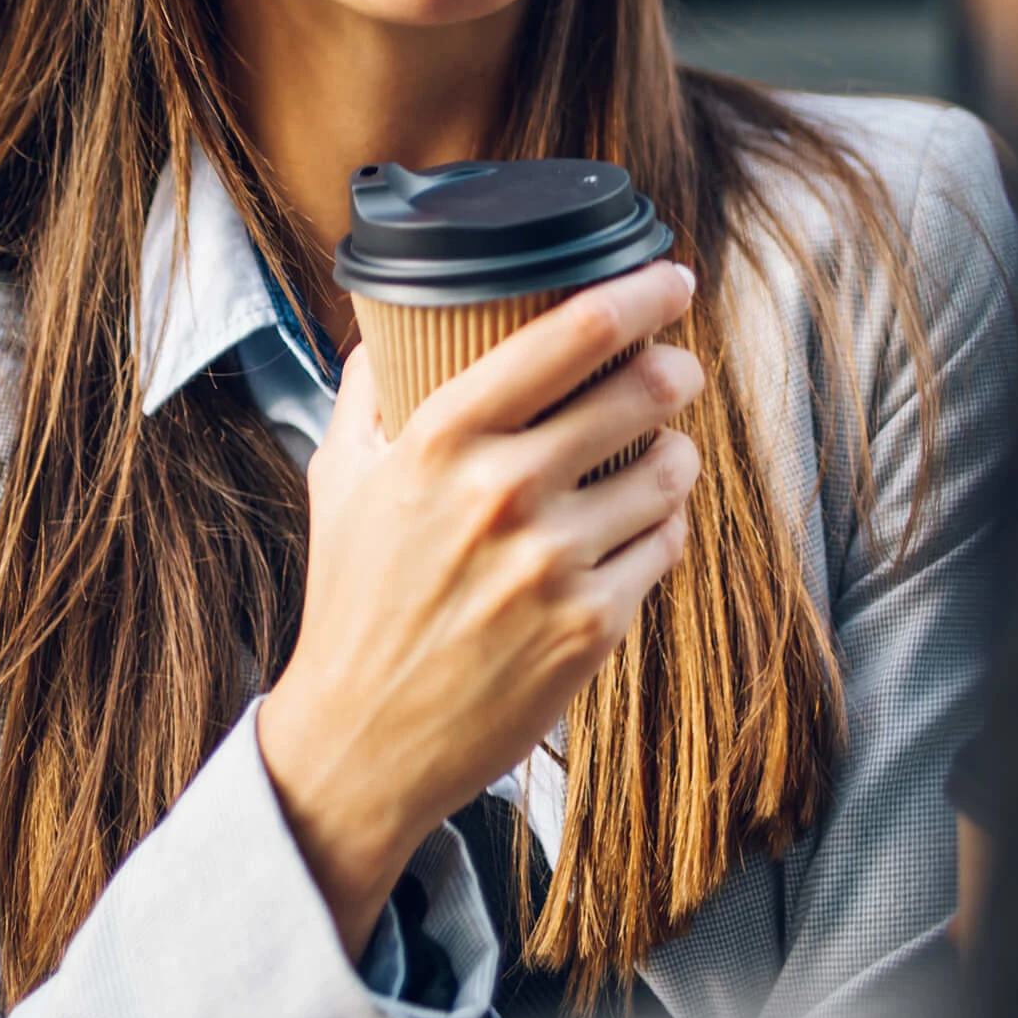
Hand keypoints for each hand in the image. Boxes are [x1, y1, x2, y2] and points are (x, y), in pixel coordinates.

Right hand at [257, 261, 701, 958]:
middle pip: (644, 390)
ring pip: (671, 469)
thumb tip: (394, 317)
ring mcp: (553, 563)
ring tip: (654, 458)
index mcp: (440, 438)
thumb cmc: (355, 597)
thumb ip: (370, 387)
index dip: (641, 293)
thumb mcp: (341, 477)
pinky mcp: (592, 627)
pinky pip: (668, 544)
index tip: (671, 276)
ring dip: (674, 455)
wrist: (361, 740)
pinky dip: (663, 527)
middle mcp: (502, 492)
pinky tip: (638, 529)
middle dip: (675, 371)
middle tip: (674, 371)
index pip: (571, 333)